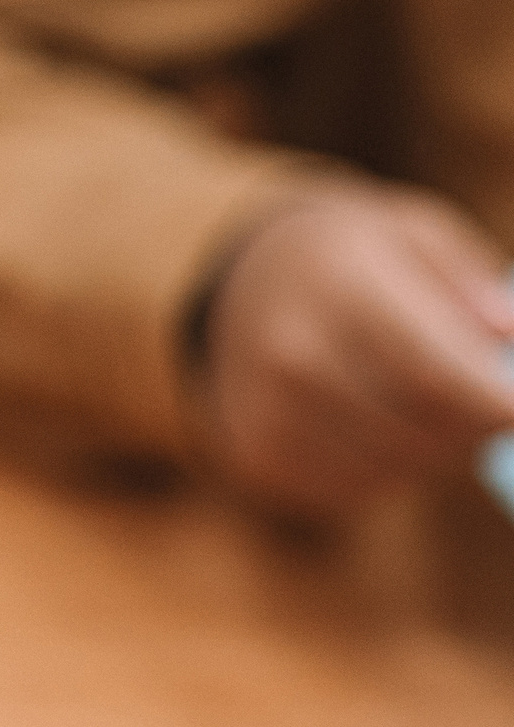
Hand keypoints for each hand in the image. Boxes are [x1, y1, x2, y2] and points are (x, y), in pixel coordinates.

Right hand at [200, 186, 513, 511]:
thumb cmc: (352, 260)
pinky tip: (369, 422)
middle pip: (421, 432)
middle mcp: (291, 353)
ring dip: (430, 451)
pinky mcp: (256, 455)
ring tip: (418, 403)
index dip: (496, 405)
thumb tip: (507, 338)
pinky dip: (383, 468)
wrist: (238, 285)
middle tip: (480, 399)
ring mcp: (267, 410)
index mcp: (339, 285)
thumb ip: (469, 284)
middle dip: (473, 428)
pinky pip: (354, 489)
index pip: (433, 372)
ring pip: (394, 469)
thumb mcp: (414, 237)